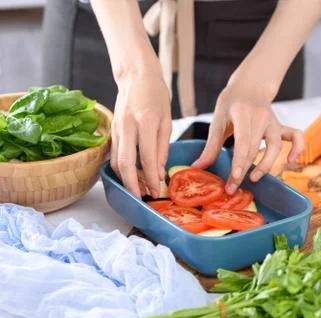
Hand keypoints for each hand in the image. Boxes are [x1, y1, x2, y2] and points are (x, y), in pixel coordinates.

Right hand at [111, 67, 171, 197]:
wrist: (136, 75)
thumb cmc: (156, 95)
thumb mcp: (166, 120)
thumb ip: (162, 147)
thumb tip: (159, 172)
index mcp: (145, 122)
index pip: (147, 158)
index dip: (151, 178)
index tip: (156, 191)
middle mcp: (127, 126)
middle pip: (124, 164)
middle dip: (131, 185)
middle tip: (140, 197)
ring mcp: (116, 128)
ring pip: (116, 161)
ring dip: (125, 179)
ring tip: (138, 189)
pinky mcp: (111, 130)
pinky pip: (114, 154)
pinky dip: (121, 168)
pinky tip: (131, 175)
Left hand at [192, 81, 303, 194]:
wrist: (249, 86)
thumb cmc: (231, 103)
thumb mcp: (218, 120)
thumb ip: (211, 146)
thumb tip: (197, 167)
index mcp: (243, 113)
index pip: (243, 141)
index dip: (239, 162)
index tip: (234, 179)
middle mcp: (261, 117)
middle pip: (254, 148)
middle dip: (243, 170)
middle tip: (232, 188)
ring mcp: (273, 122)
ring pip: (275, 146)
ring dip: (266, 164)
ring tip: (253, 178)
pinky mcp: (281, 126)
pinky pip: (296, 136)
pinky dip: (298, 148)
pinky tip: (291, 162)